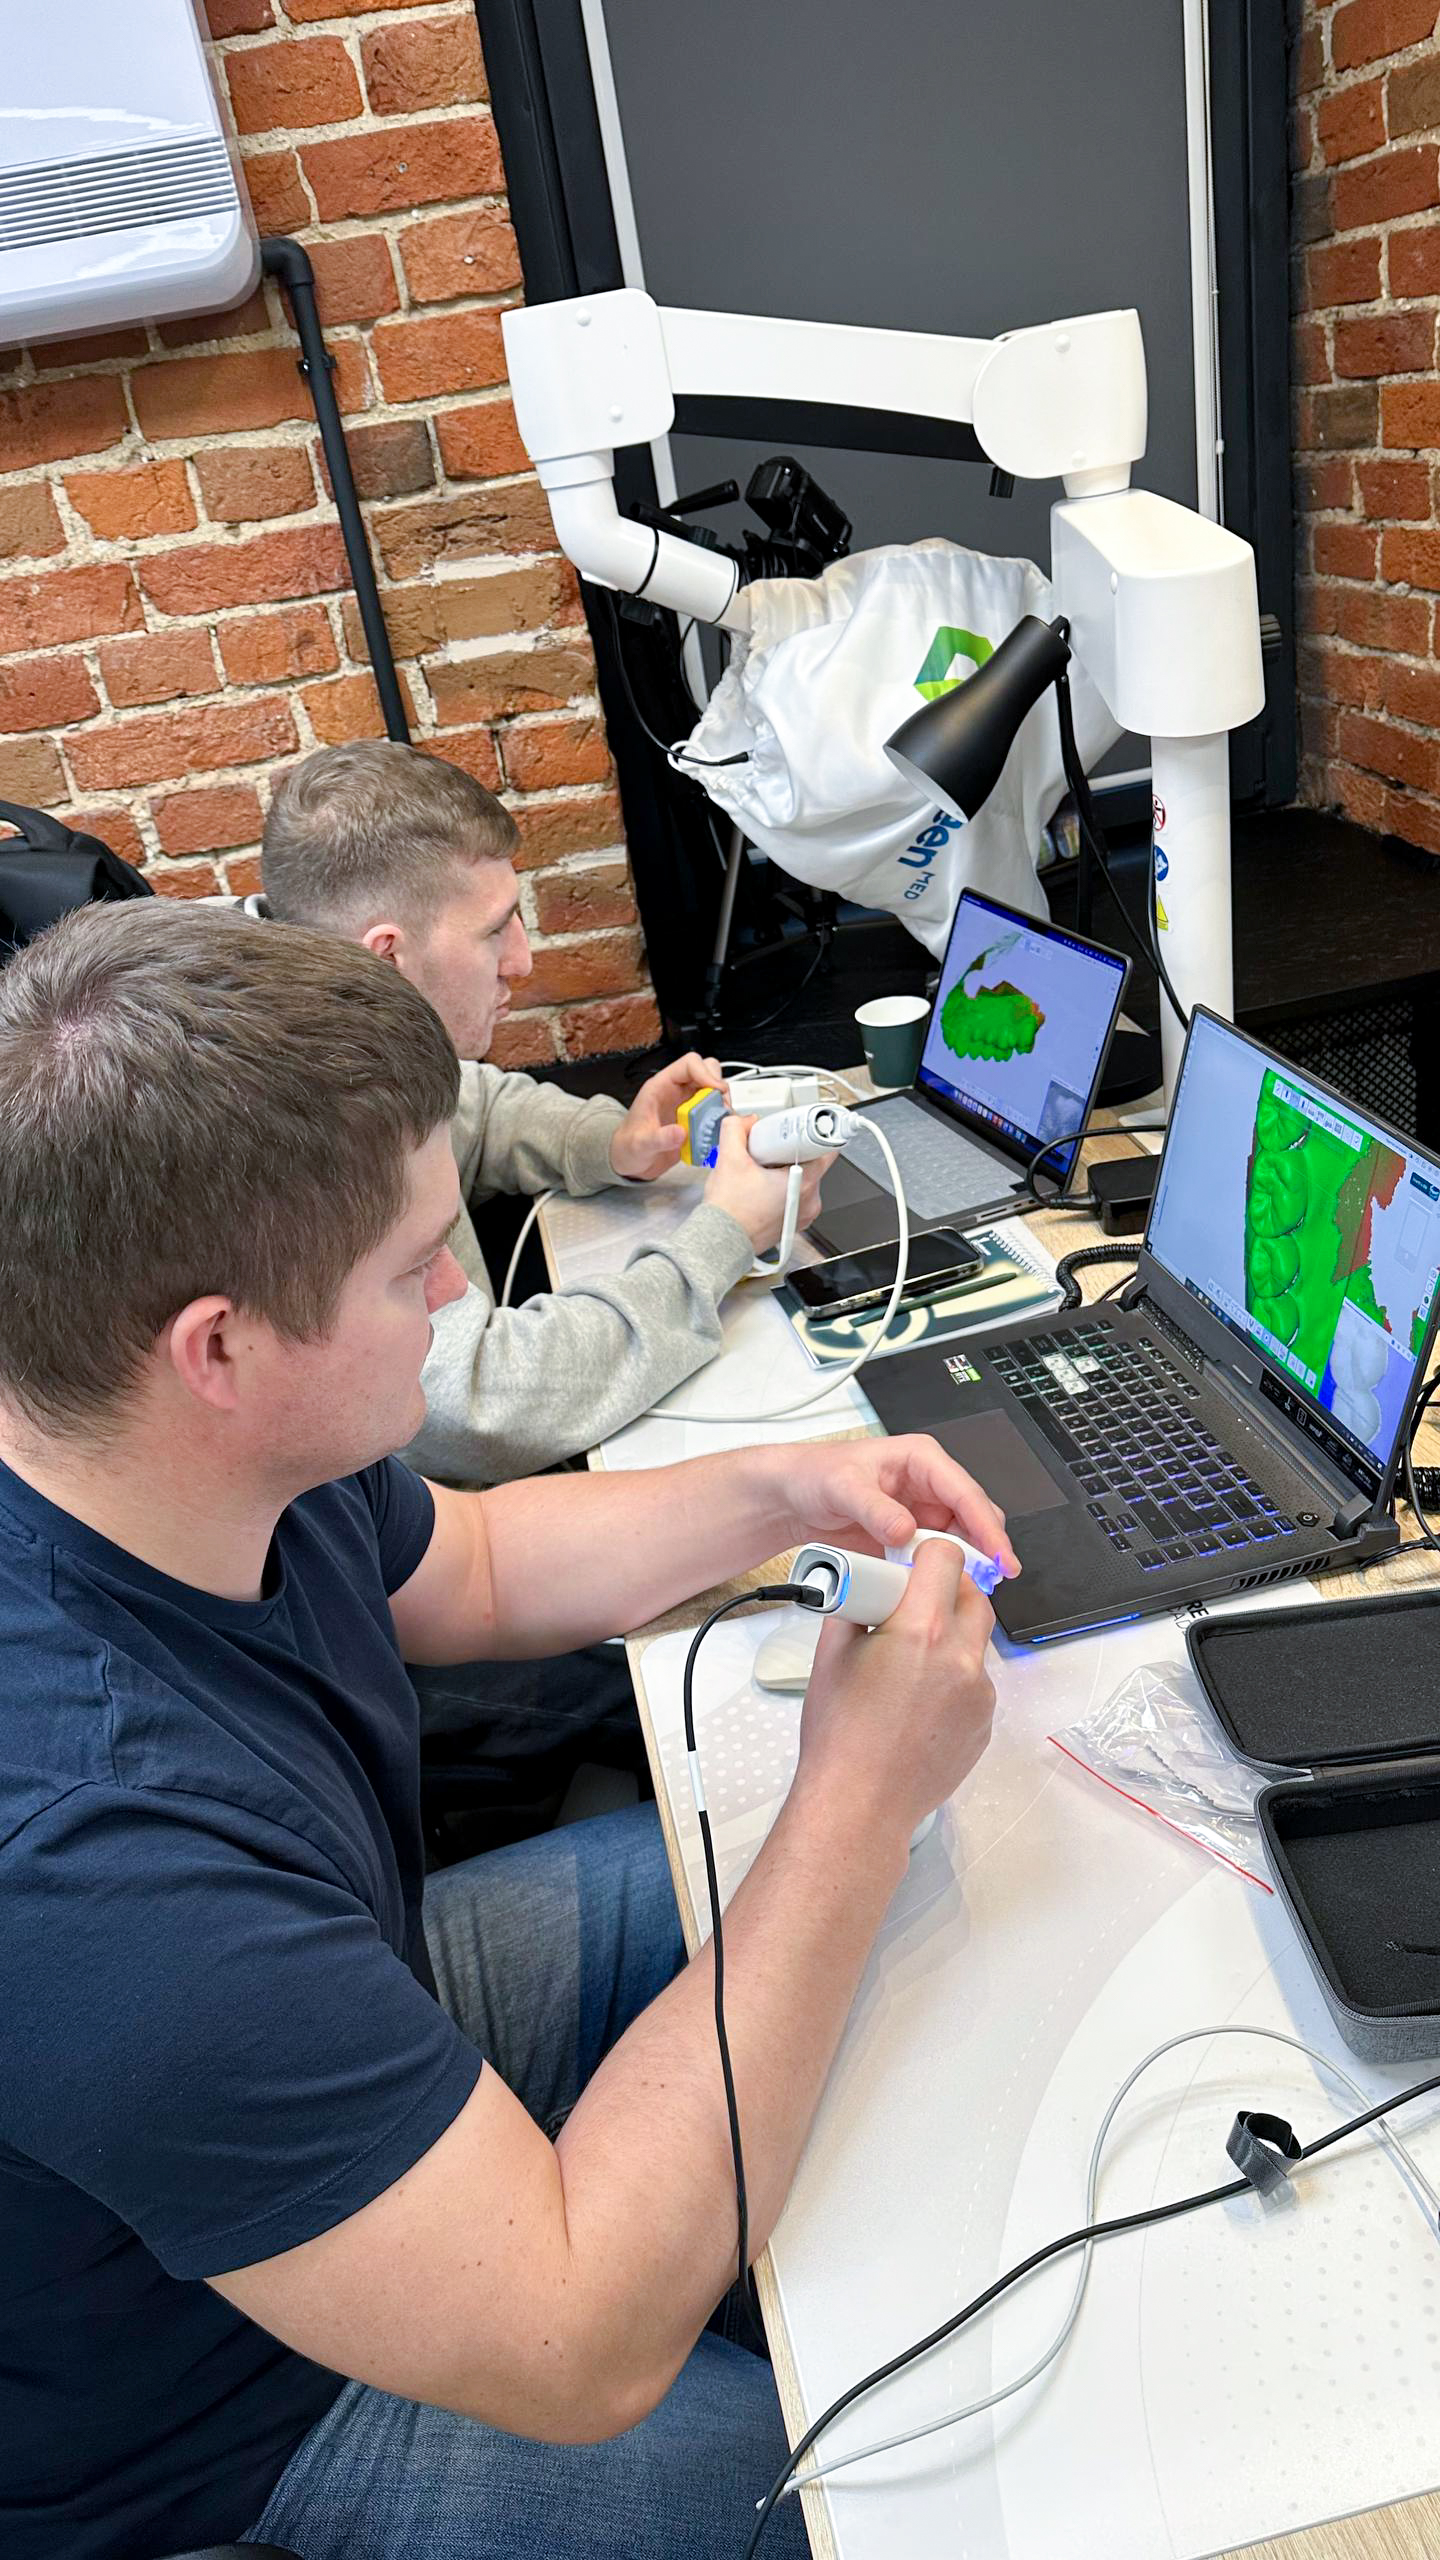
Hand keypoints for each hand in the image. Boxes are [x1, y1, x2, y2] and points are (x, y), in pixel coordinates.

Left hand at [609, 1051, 726, 1181]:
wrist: (630, 1161)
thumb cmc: (629, 1146)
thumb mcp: (641, 1144)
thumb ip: (660, 1138)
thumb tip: (681, 1132)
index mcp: (661, 1087)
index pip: (689, 1064)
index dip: (706, 1073)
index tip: (717, 1091)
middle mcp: (677, 1091)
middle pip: (708, 1071)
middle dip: (719, 1087)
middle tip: (721, 1108)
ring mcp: (688, 1104)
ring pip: (714, 1090)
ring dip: (722, 1104)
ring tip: (719, 1123)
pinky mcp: (695, 1118)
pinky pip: (715, 1111)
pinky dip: (720, 1120)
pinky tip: (715, 1134)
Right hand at [702, 1113, 834, 1254]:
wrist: (720, 1243)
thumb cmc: (729, 1213)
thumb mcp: (728, 1159)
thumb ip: (735, 1129)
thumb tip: (745, 1121)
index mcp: (803, 1184)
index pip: (826, 1149)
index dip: (810, 1135)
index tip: (796, 1132)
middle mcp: (809, 1201)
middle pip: (811, 1163)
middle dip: (790, 1153)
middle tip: (768, 1153)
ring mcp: (803, 1214)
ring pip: (802, 1180)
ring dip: (785, 1172)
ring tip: (762, 1173)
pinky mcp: (793, 1223)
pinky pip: (795, 1197)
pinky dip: (782, 1189)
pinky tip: (761, 1188)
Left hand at [768, 1430, 1019, 1580]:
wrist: (792, 1496)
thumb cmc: (816, 1475)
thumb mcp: (843, 1487)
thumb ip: (874, 1509)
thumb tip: (905, 1530)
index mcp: (922, 1460)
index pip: (966, 1493)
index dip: (987, 1526)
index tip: (1001, 1556)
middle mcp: (929, 1485)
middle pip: (974, 1517)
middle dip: (987, 1547)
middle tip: (993, 1580)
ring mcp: (923, 1512)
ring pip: (961, 1540)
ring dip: (967, 1563)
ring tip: (971, 1588)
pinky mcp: (912, 1536)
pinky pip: (937, 1556)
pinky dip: (942, 1572)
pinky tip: (942, 1587)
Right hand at [797, 1536, 996, 1842]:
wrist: (859, 1804)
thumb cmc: (840, 1737)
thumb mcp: (831, 1655)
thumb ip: (855, 1608)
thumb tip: (866, 1586)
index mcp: (920, 1632)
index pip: (946, 1559)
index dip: (926, 1556)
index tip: (912, 1565)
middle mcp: (960, 1658)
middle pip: (973, 1595)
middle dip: (946, 1593)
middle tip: (913, 1609)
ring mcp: (979, 1694)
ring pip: (977, 1640)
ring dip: (953, 1636)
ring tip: (911, 1663)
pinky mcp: (985, 1722)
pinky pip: (978, 1681)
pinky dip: (956, 1678)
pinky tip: (920, 1701)